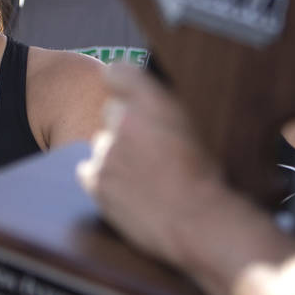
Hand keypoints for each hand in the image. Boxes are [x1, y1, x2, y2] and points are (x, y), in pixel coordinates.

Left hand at [76, 64, 225, 265]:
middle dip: (123, 125)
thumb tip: (141, 101)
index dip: (120, 81)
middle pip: (109, 112)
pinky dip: (102, 179)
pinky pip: (88, 170)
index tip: (121, 89)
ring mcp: (106, 151)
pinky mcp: (95, 180)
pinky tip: (127, 190)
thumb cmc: (207, 178)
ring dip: (114, 155)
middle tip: (146, 149)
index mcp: (155, 102)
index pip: (117, 71)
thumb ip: (160, 109)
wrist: (199, 222)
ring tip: (143, 176)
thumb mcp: (193, 128)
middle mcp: (125, 121)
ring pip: (101, 144)